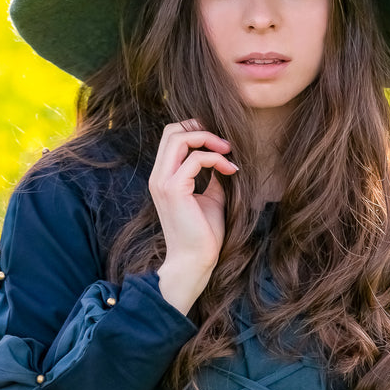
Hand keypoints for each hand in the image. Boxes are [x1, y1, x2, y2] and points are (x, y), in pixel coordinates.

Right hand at [148, 120, 237, 313]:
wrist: (194, 261)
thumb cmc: (203, 233)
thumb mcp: (210, 197)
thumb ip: (212, 176)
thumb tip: (224, 159)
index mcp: (163, 176)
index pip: (171, 137)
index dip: (196, 131)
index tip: (220, 143)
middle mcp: (158, 176)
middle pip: (172, 131)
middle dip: (200, 128)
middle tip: (225, 143)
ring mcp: (163, 182)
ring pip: (179, 138)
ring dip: (208, 139)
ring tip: (229, 151)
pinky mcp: (174, 190)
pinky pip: (196, 159)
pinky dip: (216, 159)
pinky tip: (231, 170)